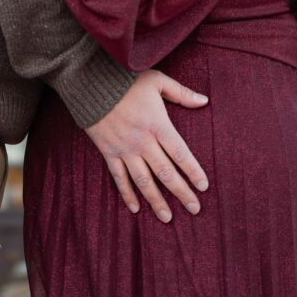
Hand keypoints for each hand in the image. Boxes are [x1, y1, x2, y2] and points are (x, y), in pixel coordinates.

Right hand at [85, 69, 208, 222]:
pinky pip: (119, 178)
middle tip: (194, 209)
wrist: (91, 80)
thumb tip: (204, 101)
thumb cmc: (127, 79)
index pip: (180, 153)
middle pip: (165, 172)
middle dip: (181, 192)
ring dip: (156, 200)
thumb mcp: (157, 81)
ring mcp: (124, 149)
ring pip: (143, 181)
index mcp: (157, 124)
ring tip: (168, 217)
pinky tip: (136, 208)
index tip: (204, 187)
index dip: (193, 171)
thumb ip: (181, 93)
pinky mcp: (109, 152)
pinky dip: (127, 194)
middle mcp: (142, 141)